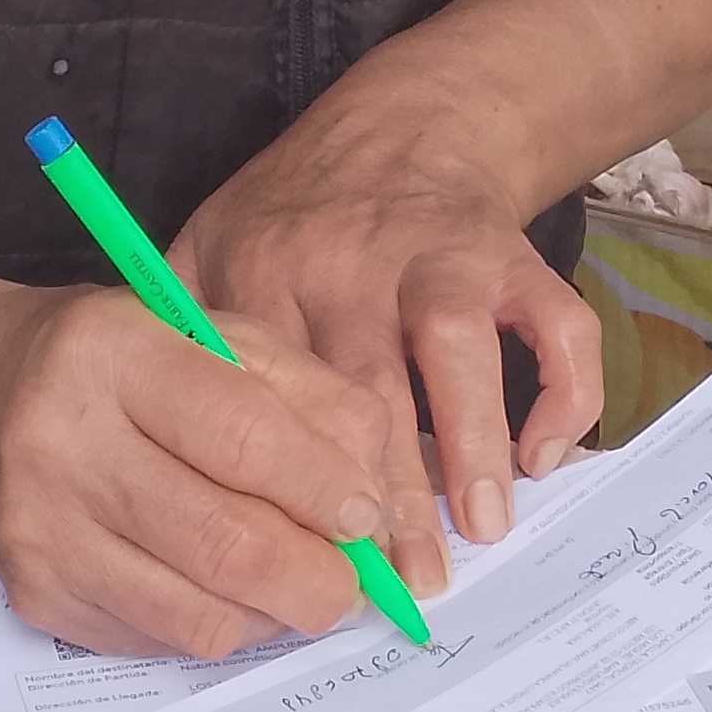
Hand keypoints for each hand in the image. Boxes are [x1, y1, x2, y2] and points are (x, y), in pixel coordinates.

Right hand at [0, 282, 425, 662]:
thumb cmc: (117, 363)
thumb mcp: (211, 335)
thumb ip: (307, 396)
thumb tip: (377, 500)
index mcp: (115, 351)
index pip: (245, 437)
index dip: (327, 489)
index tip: (369, 516)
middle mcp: (64, 440)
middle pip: (227, 542)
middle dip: (319, 578)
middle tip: (353, 582)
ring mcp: (43, 528)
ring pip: (200, 614)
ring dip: (276, 615)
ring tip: (300, 587)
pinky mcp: (35, 593)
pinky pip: (161, 640)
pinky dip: (221, 628)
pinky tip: (229, 592)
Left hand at [174, 111, 602, 561]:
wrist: (406, 124)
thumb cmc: (298, 211)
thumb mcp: (208, 243)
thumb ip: (175, 332)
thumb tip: (149, 449)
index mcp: (265, 273)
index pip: (269, 393)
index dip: (286, 484)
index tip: (299, 563)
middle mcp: (350, 263)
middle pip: (365, 389)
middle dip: (387, 496)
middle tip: (403, 586)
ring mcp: (436, 257)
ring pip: (457, 351)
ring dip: (472, 444)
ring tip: (482, 530)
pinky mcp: (510, 255)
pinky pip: (554, 323)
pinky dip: (562, 390)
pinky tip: (542, 457)